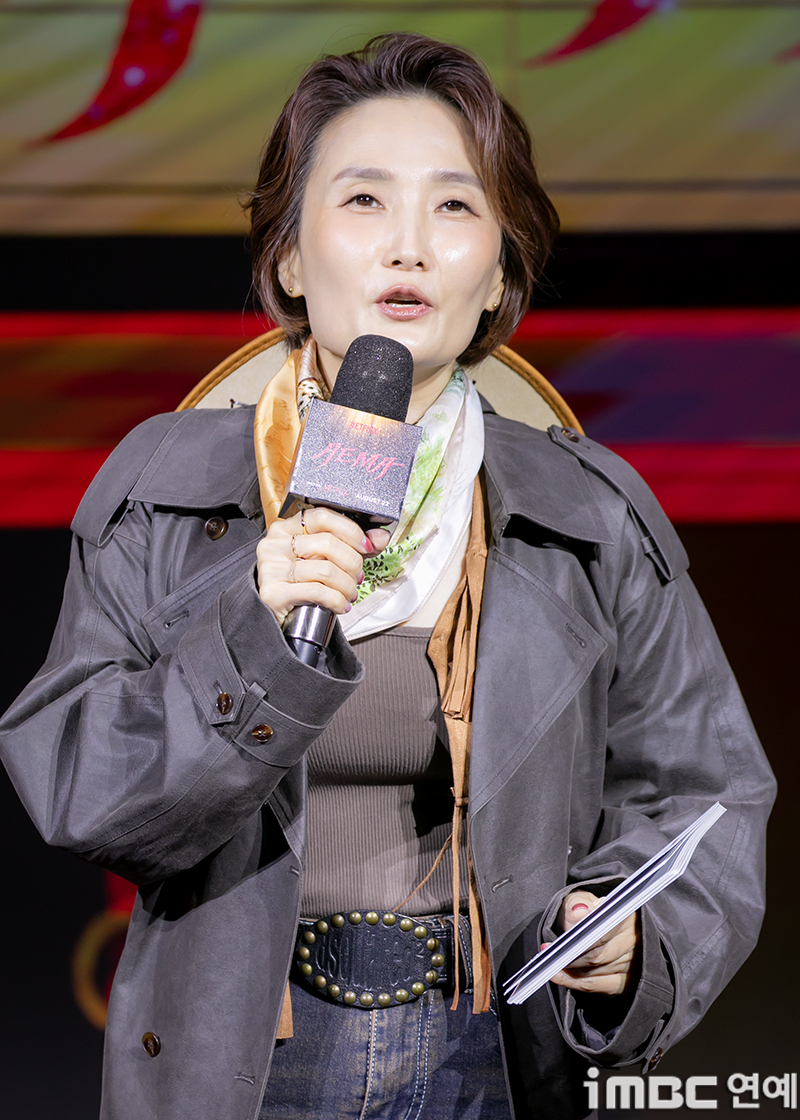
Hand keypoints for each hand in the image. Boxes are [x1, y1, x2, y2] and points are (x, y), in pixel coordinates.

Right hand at [256, 507, 389, 625]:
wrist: (274, 615)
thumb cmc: (300, 583)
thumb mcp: (323, 559)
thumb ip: (352, 545)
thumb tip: (380, 536)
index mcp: (286, 528)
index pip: (322, 516)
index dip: (350, 530)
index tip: (366, 546)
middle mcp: (275, 544)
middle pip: (327, 543)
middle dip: (352, 563)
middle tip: (357, 576)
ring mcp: (272, 568)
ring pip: (325, 570)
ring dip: (346, 585)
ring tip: (350, 593)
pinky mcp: (273, 592)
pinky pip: (317, 592)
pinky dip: (337, 601)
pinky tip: (341, 605)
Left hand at [546, 890, 639, 995]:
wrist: (599, 926)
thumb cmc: (590, 911)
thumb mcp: (582, 899)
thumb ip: (578, 904)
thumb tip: (579, 912)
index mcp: (628, 916)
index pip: (605, 932)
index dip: (581, 939)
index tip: (560, 943)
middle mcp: (635, 941)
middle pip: (600, 955)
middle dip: (572, 957)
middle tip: (550, 955)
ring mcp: (633, 964)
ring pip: (597, 972)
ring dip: (571, 969)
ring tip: (551, 962)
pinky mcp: (626, 982)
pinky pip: (598, 986)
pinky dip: (575, 982)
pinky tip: (560, 976)